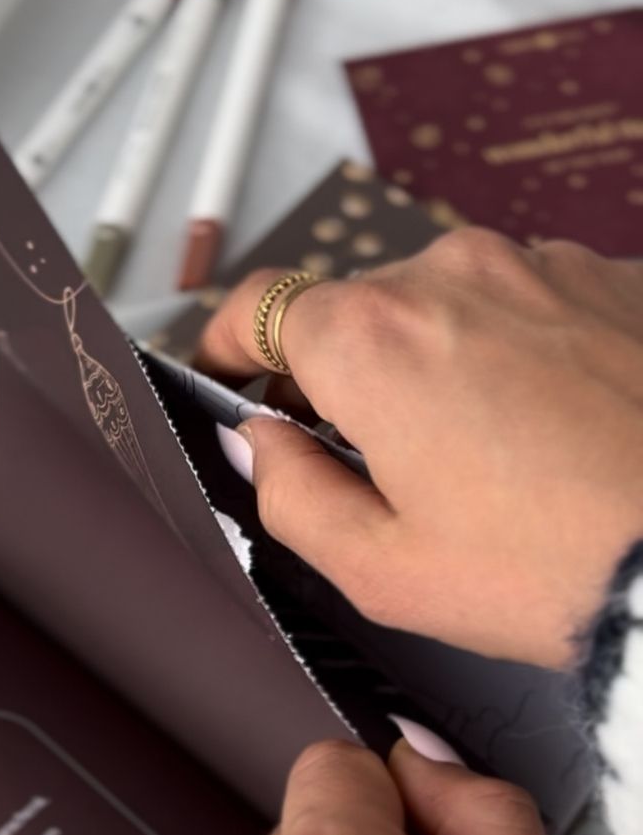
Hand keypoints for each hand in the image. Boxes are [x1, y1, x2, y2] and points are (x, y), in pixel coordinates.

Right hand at [198, 233, 642, 666]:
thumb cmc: (551, 570)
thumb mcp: (382, 568)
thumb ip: (289, 494)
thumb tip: (259, 441)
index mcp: (372, 340)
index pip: (260, 307)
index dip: (231, 345)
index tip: (231, 376)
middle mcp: (449, 274)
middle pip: (354, 311)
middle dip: (343, 377)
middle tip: (372, 464)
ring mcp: (539, 264)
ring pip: (441, 306)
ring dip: (433, 362)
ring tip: (479, 457)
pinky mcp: (609, 278)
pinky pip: (524, 304)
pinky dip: (510, 352)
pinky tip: (546, 429)